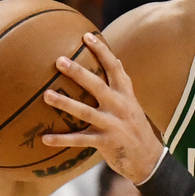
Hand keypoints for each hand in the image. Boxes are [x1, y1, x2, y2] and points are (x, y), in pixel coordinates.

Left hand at [39, 33, 162, 183]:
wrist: (148, 159)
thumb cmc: (135, 128)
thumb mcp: (132, 103)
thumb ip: (122, 84)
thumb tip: (115, 59)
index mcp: (126, 95)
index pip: (115, 68)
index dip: (102, 51)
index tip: (86, 36)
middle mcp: (120, 107)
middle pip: (97, 86)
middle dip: (78, 73)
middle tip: (59, 61)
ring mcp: (113, 125)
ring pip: (86, 112)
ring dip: (65, 103)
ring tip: (46, 95)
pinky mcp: (107, 143)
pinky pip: (81, 140)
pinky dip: (62, 140)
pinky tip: (45, 138)